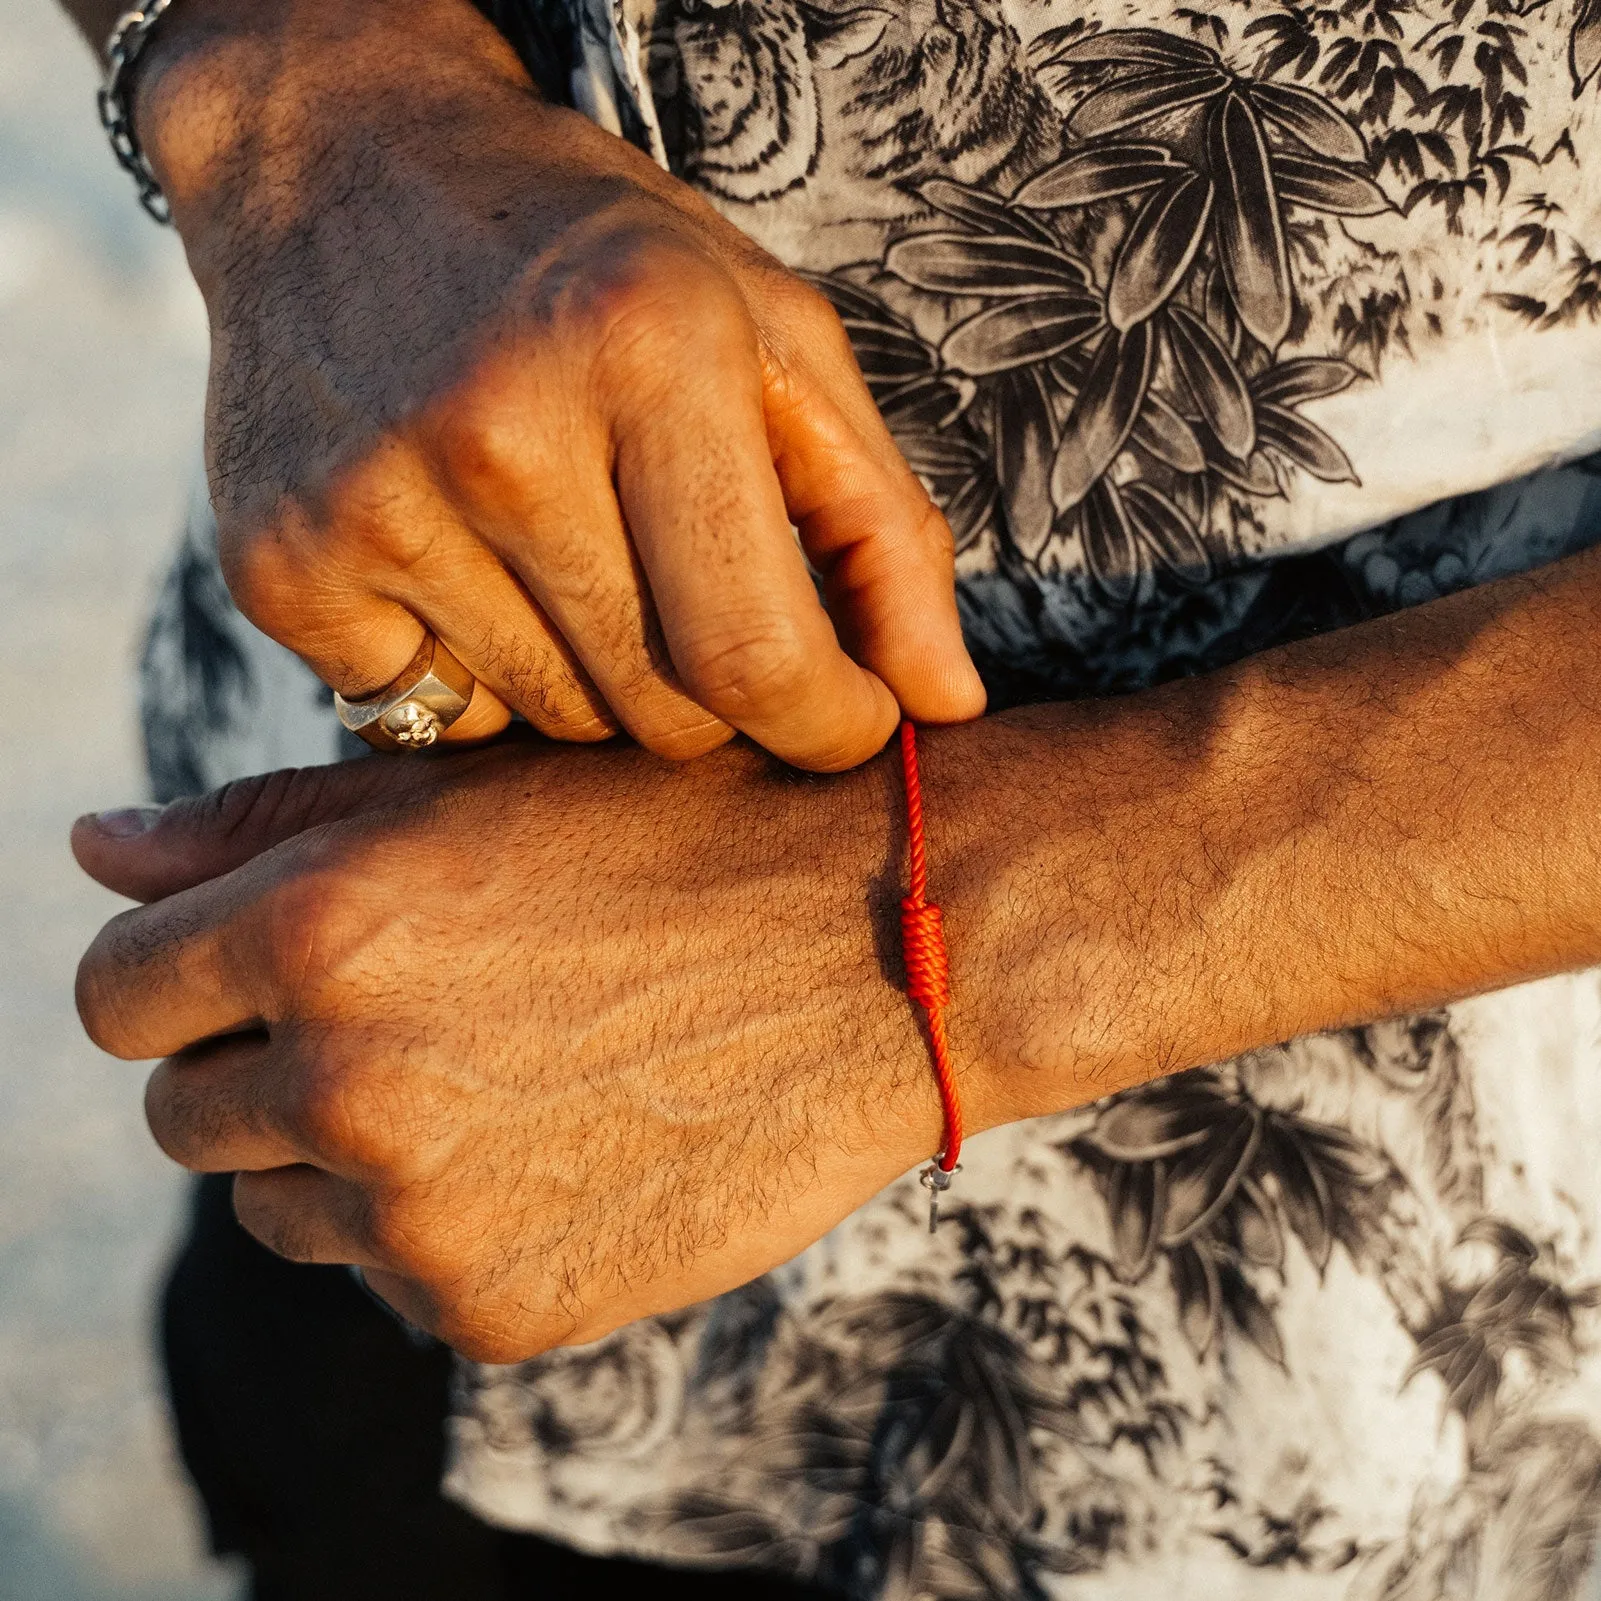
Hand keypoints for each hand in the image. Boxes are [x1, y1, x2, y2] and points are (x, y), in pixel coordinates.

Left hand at [72, 740, 1018, 1359]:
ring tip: (502, 1076)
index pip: (117, 995)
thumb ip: (257, 825)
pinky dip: (443, 1229)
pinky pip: (393, 1282)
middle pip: (185, 1116)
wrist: (893, 947)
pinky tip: (561, 1145)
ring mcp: (421, 1214)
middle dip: (264, 1069)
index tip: (265, 969)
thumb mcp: (478, 790)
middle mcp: (346, 1080)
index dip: (185, 978)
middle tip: (415, 1016)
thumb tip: (94, 846)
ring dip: (345, 1157)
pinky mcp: (497, 1307)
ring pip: (280, 1211)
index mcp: (320, 925)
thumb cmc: (685, 836)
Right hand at [135, 0, 983, 769]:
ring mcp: (374, 504)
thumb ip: (879, 526)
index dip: (828, 726)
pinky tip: (472, 568)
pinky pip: (437, 720)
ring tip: (575, 554)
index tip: (845, 718)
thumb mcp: (771, 336)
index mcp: (651, 354)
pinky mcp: (280, 567)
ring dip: (598, 680)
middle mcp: (499, 431)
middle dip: (714, 697)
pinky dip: (481, 679)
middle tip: (692, 597)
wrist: (339, 167)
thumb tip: (945, 703)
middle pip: (659, 715)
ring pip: (557, 728)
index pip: (757, 654)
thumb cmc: (593, 259)